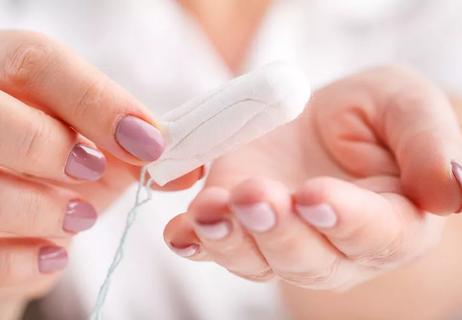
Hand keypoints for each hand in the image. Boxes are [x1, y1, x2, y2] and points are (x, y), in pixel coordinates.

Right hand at [0, 31, 201, 304]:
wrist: (17, 221)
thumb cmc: (58, 172)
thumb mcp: (98, 150)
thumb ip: (137, 148)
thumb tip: (190, 168)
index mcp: (11, 77)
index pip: (41, 62)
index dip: (100, 102)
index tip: (150, 144)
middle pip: (0, 119)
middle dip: (55, 150)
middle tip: (94, 172)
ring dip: (44, 210)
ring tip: (78, 217)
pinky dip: (23, 261)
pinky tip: (52, 257)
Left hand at [164, 65, 461, 289]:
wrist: (316, 118)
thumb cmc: (368, 113)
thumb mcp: (405, 107)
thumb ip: (429, 143)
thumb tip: (454, 191)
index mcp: (390, 219)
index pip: (376, 235)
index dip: (346, 220)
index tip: (315, 195)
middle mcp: (336, 246)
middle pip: (311, 259)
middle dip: (279, 230)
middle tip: (256, 195)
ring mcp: (283, 242)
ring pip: (259, 260)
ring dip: (231, 239)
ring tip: (210, 208)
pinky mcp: (241, 228)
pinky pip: (218, 246)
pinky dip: (196, 240)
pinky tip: (183, 229)